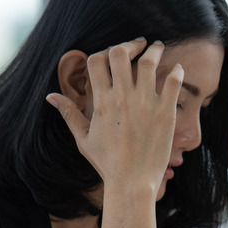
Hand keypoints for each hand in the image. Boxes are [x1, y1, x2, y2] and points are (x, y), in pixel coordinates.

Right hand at [47, 38, 183, 193]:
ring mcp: (145, 104)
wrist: (132, 182)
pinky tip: (177, 68)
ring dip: (154, 50)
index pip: (97, 60)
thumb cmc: (107, 163)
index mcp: (101, 102)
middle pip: (120, 53)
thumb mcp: (83, 138)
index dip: (105, 51)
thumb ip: (69, 113)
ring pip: (149, 61)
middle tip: (139, 44)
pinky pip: (173, 81)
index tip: (115, 53)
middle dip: (130, 44)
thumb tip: (50, 97)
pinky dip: (175, 70)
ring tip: (158, 48)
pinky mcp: (165, 113)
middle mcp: (122, 98)